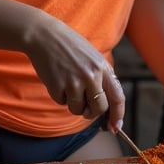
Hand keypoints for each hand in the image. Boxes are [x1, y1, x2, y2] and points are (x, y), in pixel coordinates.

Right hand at [27, 15, 124, 132]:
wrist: (46, 36)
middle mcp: (91, 75)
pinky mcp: (57, 86)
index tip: (115, 127)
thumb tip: (107, 109)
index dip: (118, 115)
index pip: (118, 97)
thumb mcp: (93, 58)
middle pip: (99, 109)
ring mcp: (74, 81)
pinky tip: (57, 79)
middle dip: (92, 113)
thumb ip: (102, 79)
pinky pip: (62, 103)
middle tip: (85, 107)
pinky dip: (59, 96)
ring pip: (78, 110)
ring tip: (68, 85)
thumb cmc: (71, 48)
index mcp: (103, 67)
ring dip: (73, 104)